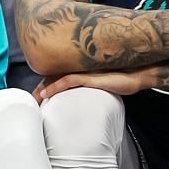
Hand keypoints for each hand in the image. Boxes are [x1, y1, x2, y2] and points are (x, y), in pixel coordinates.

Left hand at [33, 69, 150, 101]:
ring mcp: (84, 71)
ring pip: (56, 78)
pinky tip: (46, 95)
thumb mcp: (104, 85)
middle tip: (31, 99)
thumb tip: (85, 101)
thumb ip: (92, 88)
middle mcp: (80, 68)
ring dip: (42, 89)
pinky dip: (54, 88)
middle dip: (40, 87)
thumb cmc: (124, 80)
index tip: (38, 95)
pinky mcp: (89, 77)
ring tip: (34, 99)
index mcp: (82, 69)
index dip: (46, 84)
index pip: (59, 75)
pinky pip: (67, 81)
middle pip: (53, 76)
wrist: (138, 76)